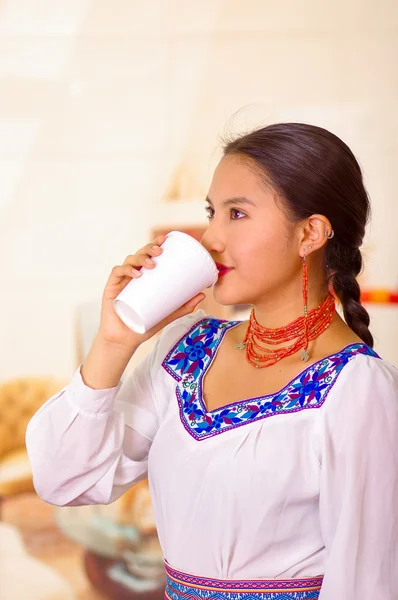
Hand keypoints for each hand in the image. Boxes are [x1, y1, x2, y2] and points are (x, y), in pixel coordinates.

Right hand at [98, 234, 205, 349]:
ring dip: (140, 258)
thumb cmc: (144, 326)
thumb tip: (202, 294)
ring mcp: (122, 281)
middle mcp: (132, 275)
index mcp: (145, 277)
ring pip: (129, 260)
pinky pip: (117, 272)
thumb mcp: (168, 315)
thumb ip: (184, 306)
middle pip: (140, 254)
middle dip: (150, 248)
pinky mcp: (111, 288)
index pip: (150, 255)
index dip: (156, 243)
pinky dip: (126, 270)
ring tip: (152, 264)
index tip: (166, 238)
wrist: (125, 341)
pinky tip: (137, 274)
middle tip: (160, 251)